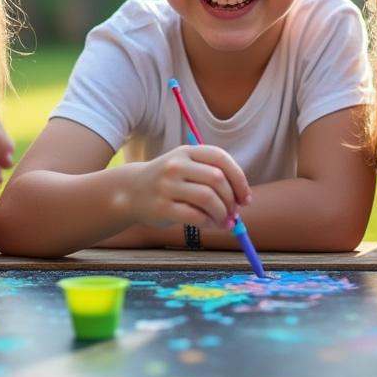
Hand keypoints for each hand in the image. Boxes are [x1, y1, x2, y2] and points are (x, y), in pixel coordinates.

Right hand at [125, 145, 251, 228]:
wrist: (131, 191)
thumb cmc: (168, 182)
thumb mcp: (186, 168)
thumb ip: (212, 177)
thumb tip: (241, 201)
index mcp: (187, 152)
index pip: (221, 159)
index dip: (239, 179)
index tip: (245, 198)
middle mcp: (176, 165)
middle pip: (217, 179)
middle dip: (231, 199)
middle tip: (234, 213)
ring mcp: (167, 185)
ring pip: (208, 198)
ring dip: (222, 213)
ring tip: (223, 221)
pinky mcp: (162, 207)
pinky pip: (195, 216)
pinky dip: (209, 223)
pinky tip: (210, 224)